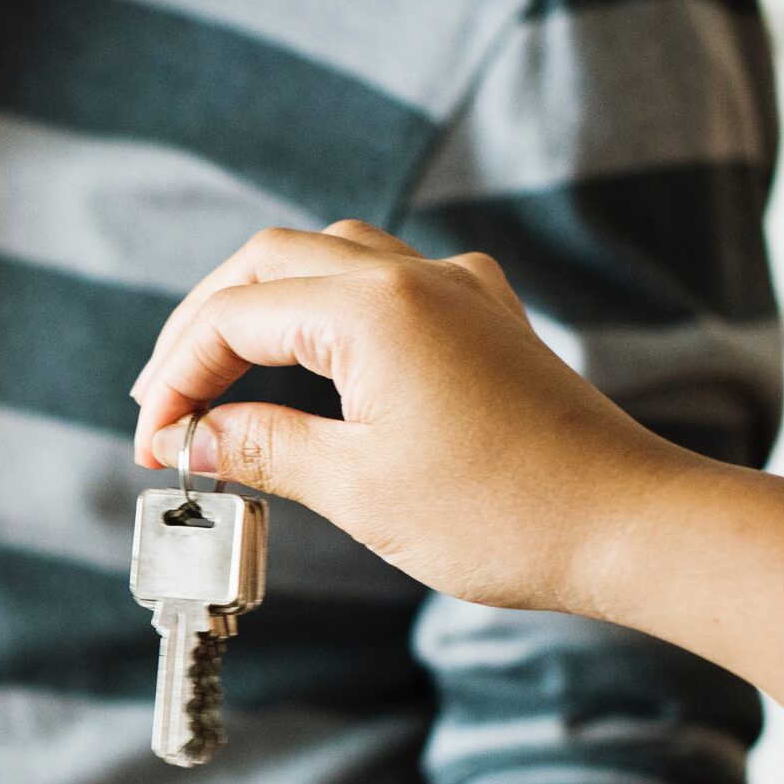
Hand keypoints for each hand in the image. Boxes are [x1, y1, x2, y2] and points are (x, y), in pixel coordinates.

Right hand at [128, 221, 695, 615]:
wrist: (630, 524)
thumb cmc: (503, 513)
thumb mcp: (357, 489)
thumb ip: (262, 447)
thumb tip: (195, 437)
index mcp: (372, 307)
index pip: (233, 317)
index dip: (177, 379)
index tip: (153, 447)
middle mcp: (413, 277)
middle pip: (268, 263)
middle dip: (203, 328)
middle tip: (164, 403)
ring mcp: (457, 291)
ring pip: (327, 259)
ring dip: (262, 307)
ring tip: (222, 375)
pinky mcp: (486, 320)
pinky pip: (387, 282)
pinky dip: (327, 309)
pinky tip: (317, 359)